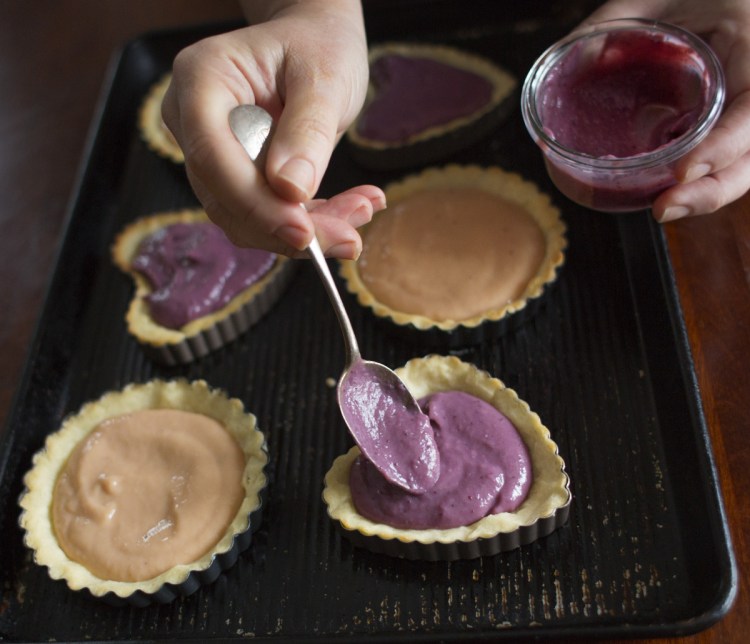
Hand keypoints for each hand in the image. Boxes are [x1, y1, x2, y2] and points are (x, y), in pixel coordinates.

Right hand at [161, 0, 382, 257]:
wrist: (314, 43)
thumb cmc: (317, 45)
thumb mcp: (325, 76)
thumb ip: (308, 131)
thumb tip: (290, 190)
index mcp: (201, 80)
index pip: (212, 157)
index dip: (255, 203)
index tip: (303, 231)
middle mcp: (192, 121)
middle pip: (226, 198)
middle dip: (288, 227)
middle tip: (350, 239)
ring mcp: (209, 153)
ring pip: (246, 218)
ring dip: (306, 230)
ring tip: (363, 210)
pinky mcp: (234, 178)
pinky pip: (266, 216)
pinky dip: (311, 222)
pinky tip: (354, 208)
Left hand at [579, 0, 749, 220]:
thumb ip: (608, 25)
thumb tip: (566, 63)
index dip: (723, 145)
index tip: (684, 170)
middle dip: (714, 189)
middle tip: (663, 208)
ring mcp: (743, 104)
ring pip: (744, 162)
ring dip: (707, 194)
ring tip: (663, 208)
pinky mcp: (727, 118)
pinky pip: (726, 156)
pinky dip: (703, 180)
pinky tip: (670, 193)